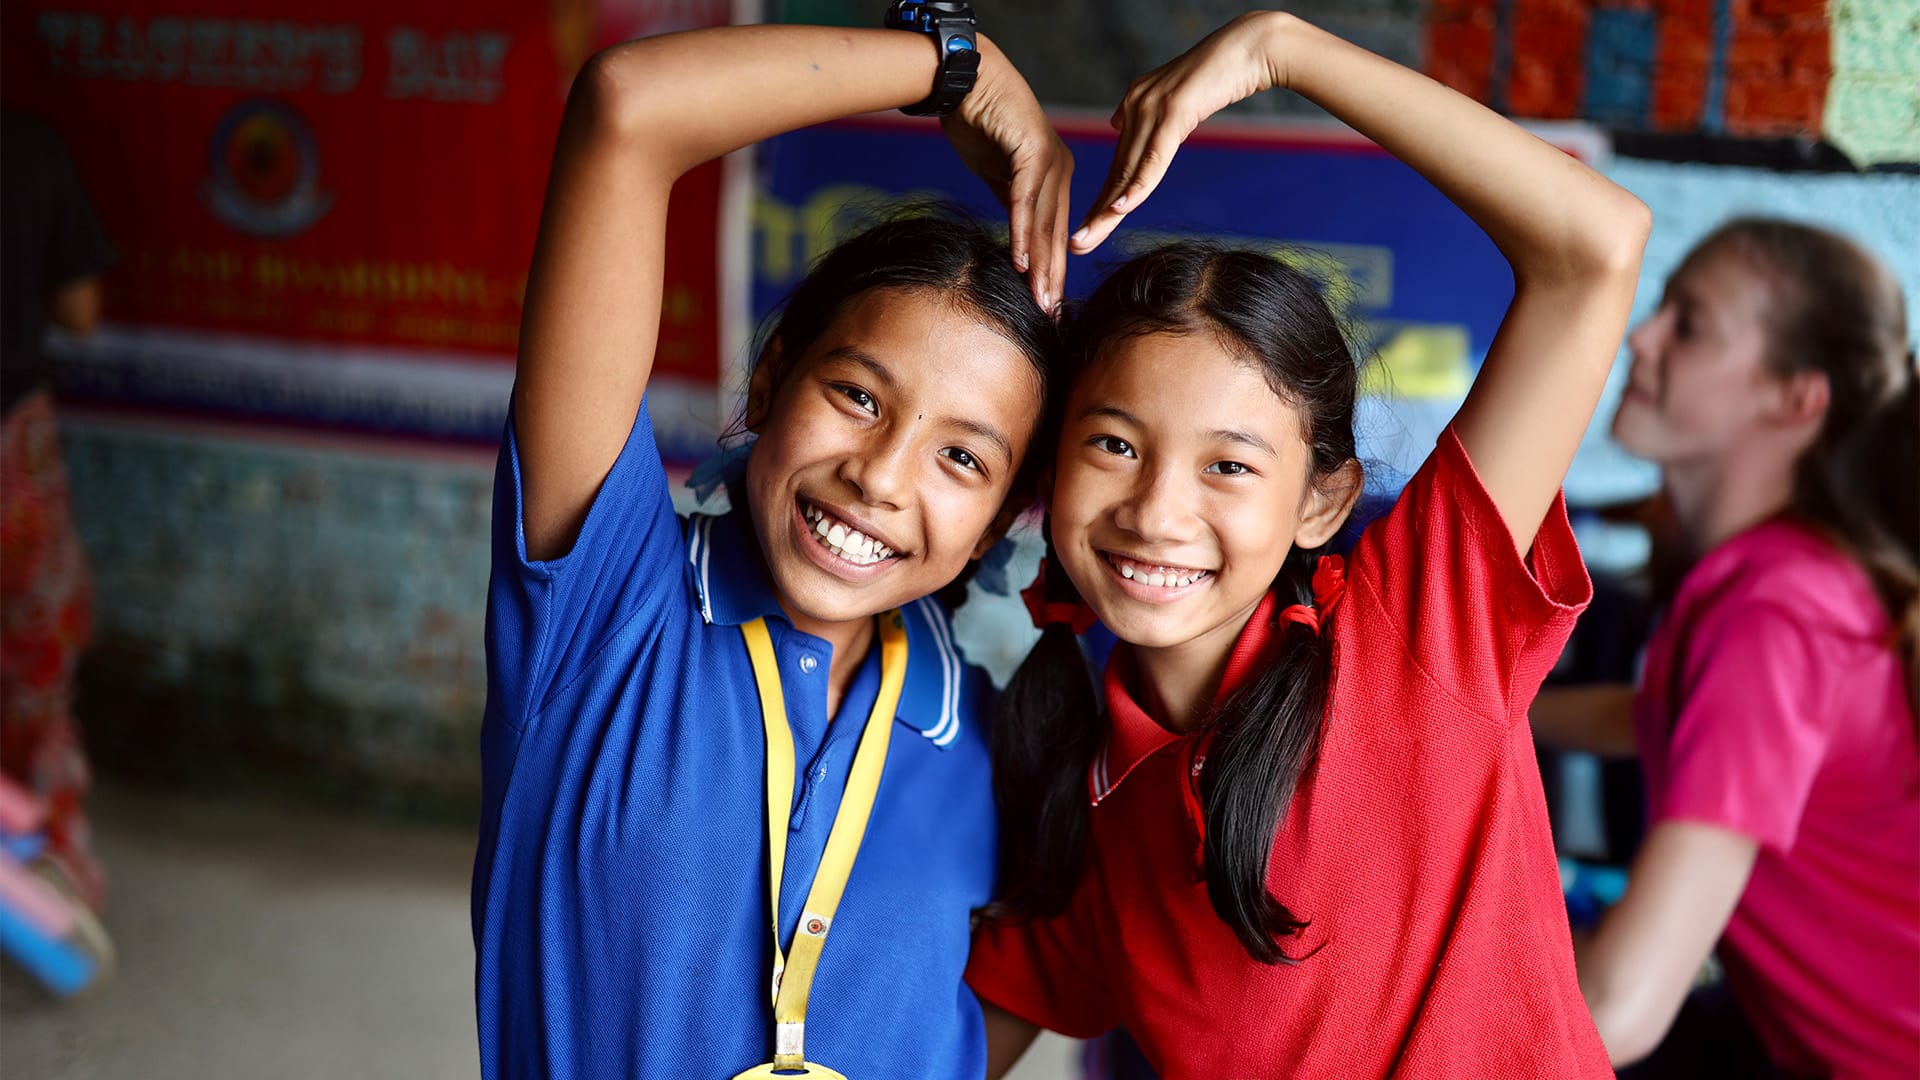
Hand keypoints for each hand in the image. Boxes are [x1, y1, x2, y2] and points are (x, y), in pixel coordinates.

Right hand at [942, 36, 1072, 312]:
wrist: (964, 79)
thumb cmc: (978, 121)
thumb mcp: (996, 173)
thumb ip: (1011, 202)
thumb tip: (1018, 238)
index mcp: (1053, 175)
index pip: (1055, 229)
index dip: (1052, 267)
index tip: (1049, 302)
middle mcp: (1058, 168)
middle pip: (1056, 231)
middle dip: (1053, 275)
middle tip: (1050, 313)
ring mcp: (1049, 159)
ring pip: (1045, 220)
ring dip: (1042, 262)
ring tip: (1039, 297)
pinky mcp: (1031, 150)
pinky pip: (1025, 199)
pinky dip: (1023, 230)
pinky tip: (1021, 259)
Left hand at [1073, 12, 1285, 253]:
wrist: (1251, 47)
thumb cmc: (1222, 75)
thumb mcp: (1178, 100)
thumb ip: (1150, 117)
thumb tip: (1119, 125)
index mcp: (1134, 104)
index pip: (1118, 164)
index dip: (1103, 200)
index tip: (1087, 230)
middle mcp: (1135, 105)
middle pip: (1115, 172)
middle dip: (1095, 214)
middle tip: (1074, 247)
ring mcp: (1152, 108)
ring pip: (1128, 171)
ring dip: (1106, 211)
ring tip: (1086, 239)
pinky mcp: (1173, 111)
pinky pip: (1153, 158)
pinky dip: (1137, 186)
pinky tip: (1120, 209)